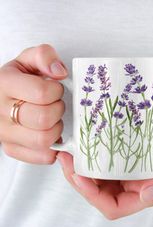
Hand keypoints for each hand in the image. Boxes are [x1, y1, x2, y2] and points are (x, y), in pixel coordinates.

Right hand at [0, 44, 66, 163]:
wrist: (0, 97)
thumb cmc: (18, 80)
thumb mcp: (28, 60)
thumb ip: (44, 56)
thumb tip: (59, 72)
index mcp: (4, 84)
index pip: (41, 93)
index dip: (56, 91)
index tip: (55, 89)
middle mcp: (0, 112)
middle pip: (43, 119)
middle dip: (58, 110)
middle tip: (54, 104)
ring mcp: (5, 134)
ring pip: (44, 140)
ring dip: (57, 128)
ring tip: (52, 119)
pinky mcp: (12, 149)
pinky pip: (42, 156)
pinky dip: (54, 148)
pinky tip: (52, 135)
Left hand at [57, 119, 152, 219]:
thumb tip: (146, 195)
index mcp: (147, 193)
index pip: (113, 205)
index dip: (93, 195)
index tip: (79, 176)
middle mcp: (135, 185)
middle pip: (99, 192)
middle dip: (79, 179)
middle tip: (66, 159)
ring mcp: (131, 172)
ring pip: (100, 178)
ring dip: (82, 167)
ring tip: (70, 152)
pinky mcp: (129, 158)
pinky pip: (107, 162)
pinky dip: (94, 157)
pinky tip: (86, 146)